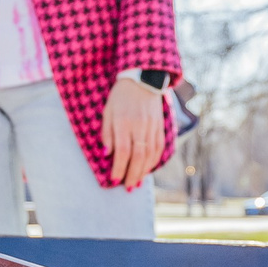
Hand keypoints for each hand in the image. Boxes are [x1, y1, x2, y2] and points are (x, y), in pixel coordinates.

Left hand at [102, 76, 166, 190]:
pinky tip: (148, 169)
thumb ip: (106, 133)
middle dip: (132, 174)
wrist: (143, 79)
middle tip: (127, 187)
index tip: (114, 179)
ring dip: (144, 171)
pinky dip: (154, 161)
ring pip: (150, 154)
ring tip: (137, 182)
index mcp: (123, 122)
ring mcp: (152, 126)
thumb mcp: (107, 112)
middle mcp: (140, 125)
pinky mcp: (160, 126)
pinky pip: (159, 147)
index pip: (122, 150)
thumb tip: (107, 154)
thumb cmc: (120, 97)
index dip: (119, 167)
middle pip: (138, 156)